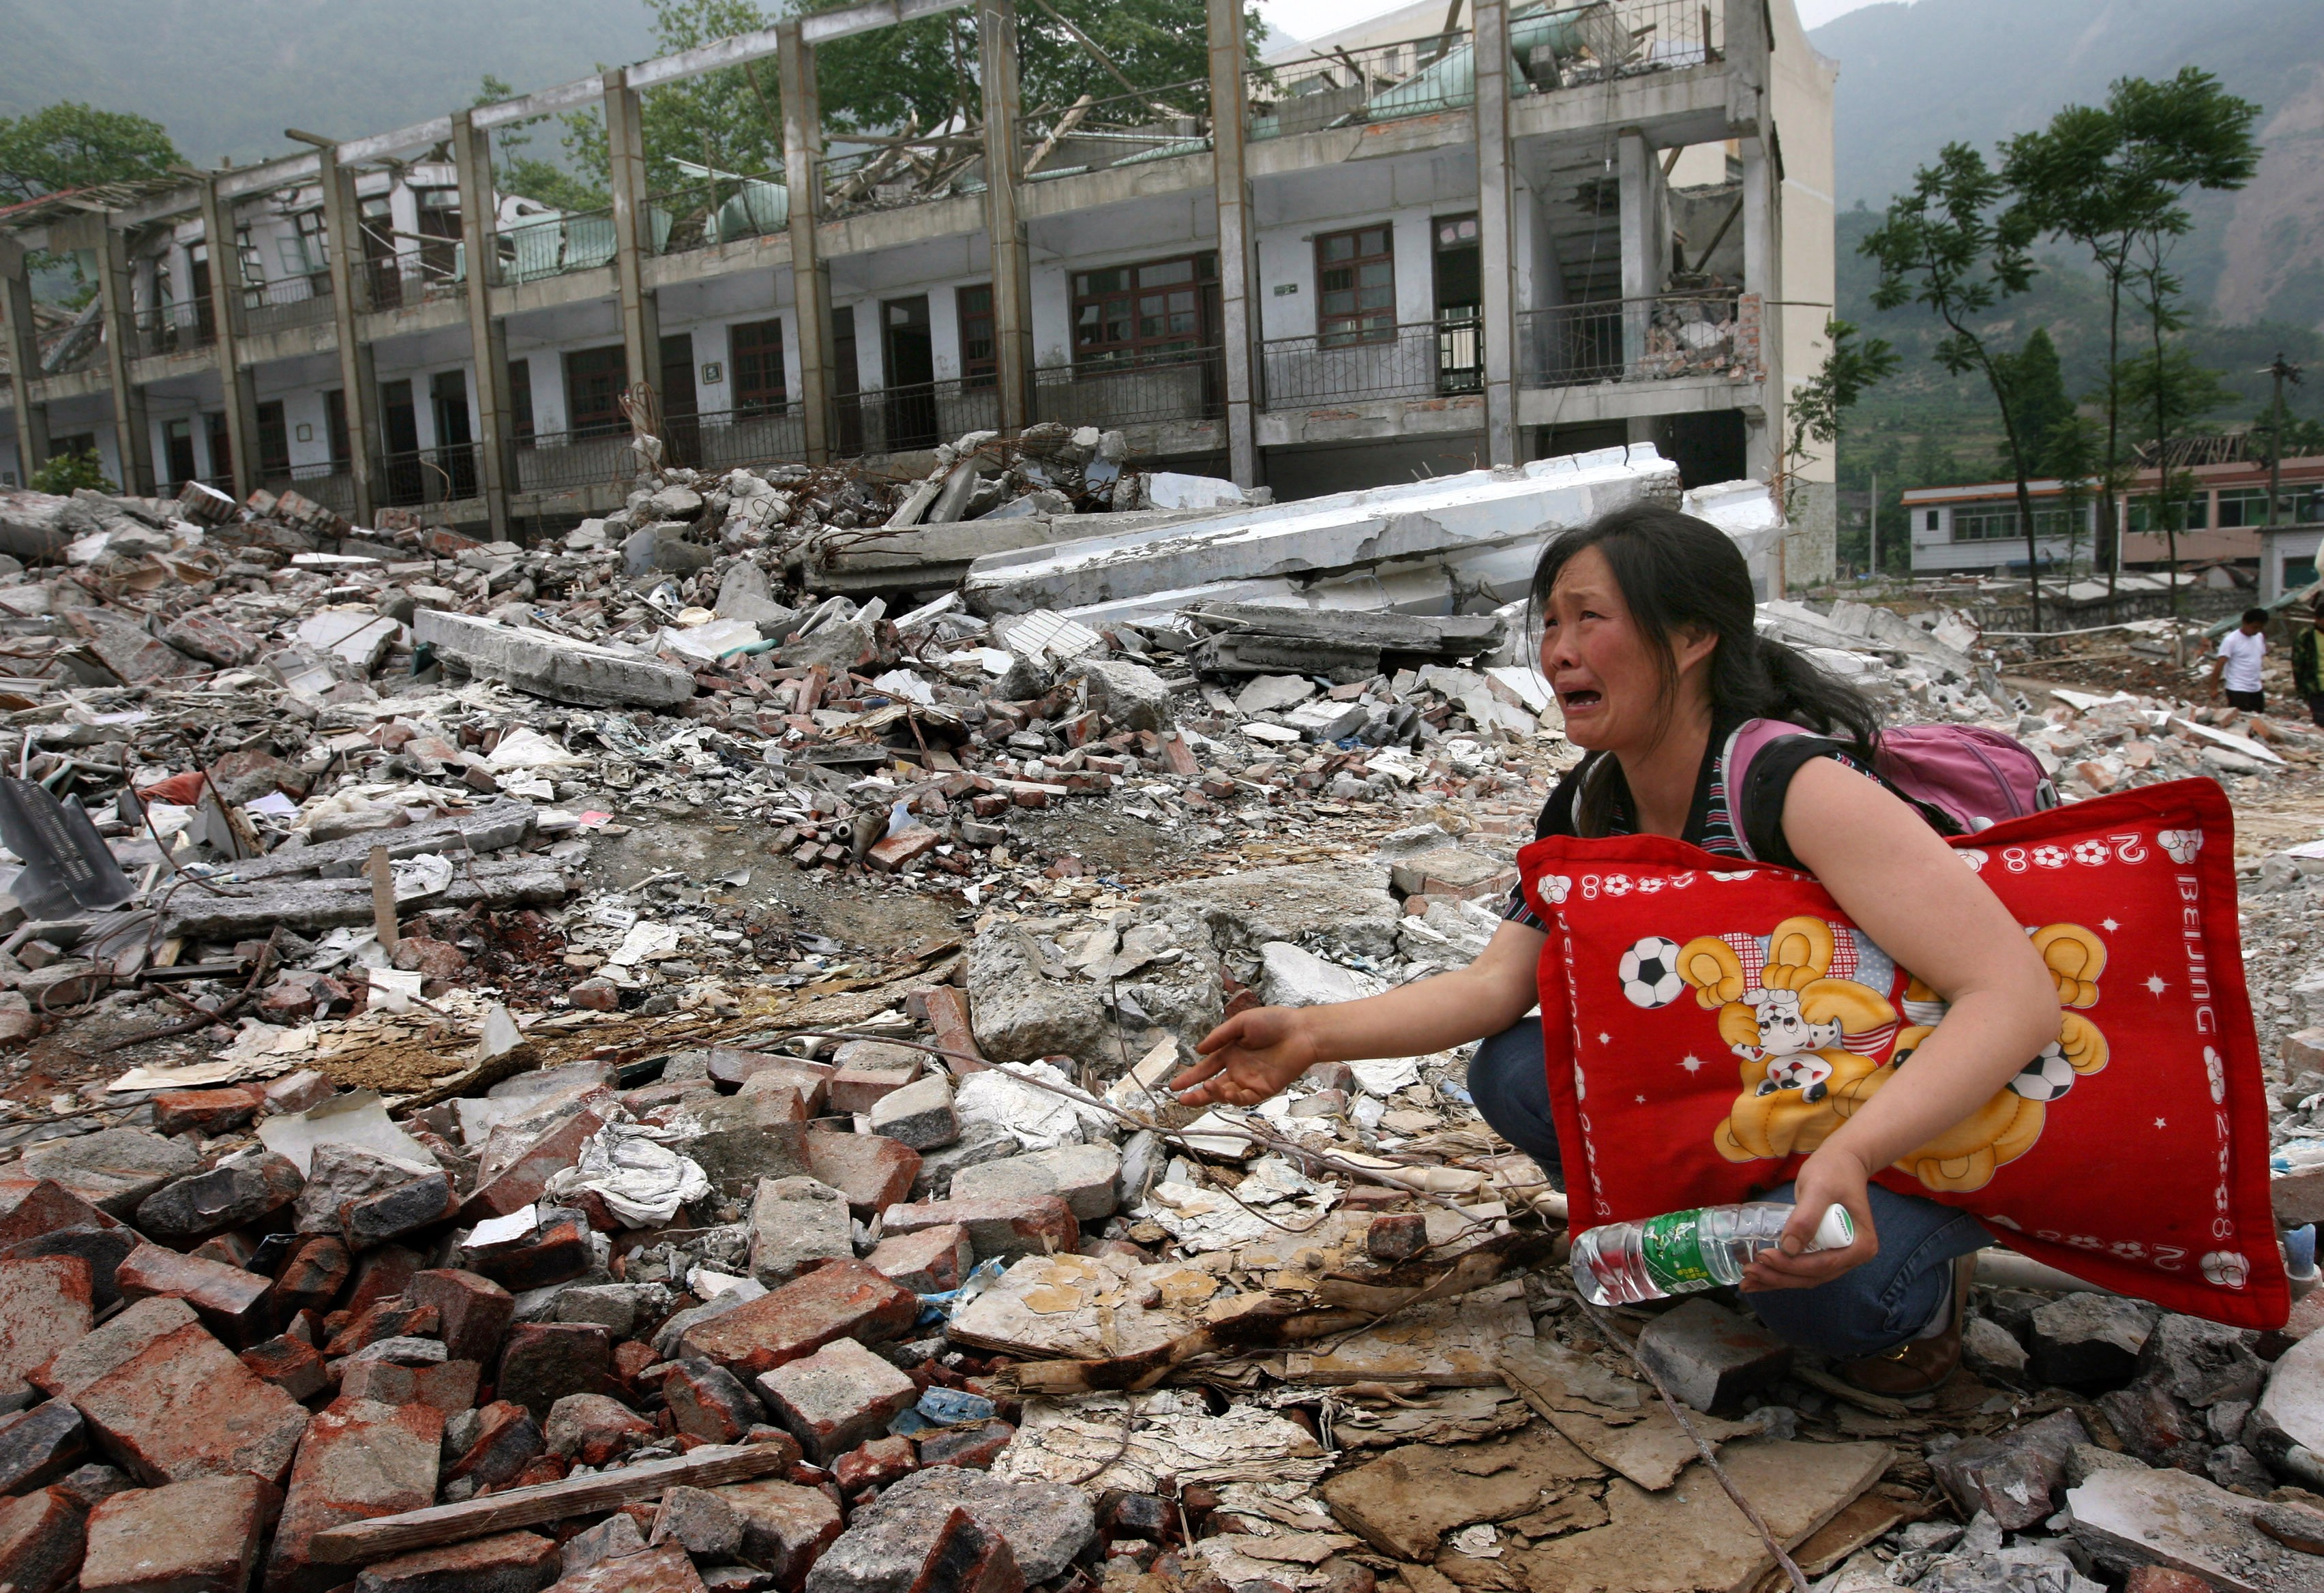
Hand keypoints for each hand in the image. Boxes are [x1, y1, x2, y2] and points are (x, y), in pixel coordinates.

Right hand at [1172, 1005, 1318, 1106]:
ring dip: (1214, 1094)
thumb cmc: (1274, 1022)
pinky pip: (1245, 1098)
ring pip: (1226, 1094)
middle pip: (1212, 1086)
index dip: (1190, 1077)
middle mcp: (1238, 1069)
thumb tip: (1198, 1050)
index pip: (1206, 1068)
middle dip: (1196, 1094)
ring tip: (1208, 1087)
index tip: (1174, 1085)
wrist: (1301, 1031)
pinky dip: (1234, 1098)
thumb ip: (1219, 1037)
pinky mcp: (1264, 1089)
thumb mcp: (1241, 1023)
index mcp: (1230, 1052)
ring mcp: (1250, 1080)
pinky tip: (1227, 1091)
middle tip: (1180, 1100)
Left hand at [1739, 1144, 1878, 1292]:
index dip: (1792, 1265)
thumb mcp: (1818, 1189)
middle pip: (1813, 1275)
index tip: (1764, 1256)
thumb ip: (1806, 1217)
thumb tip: (1789, 1248)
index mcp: (1860, 1245)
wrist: (1842, 1161)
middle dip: (1780, 1277)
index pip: (1823, 1264)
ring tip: (1748, 1281)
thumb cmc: (1833, 1171)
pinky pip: (1803, 1267)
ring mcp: (1839, 1256)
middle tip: (1749, 1273)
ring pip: (1806, 1276)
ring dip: (1777, 1279)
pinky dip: (1781, 1273)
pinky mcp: (1825, 1251)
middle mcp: (1853, 1256)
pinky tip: (1760, 1278)